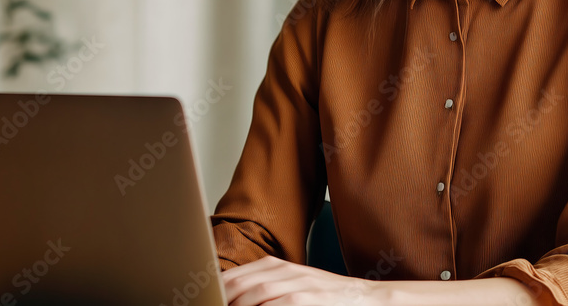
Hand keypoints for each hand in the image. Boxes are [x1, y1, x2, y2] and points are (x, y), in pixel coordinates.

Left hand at [222, 255, 378, 305]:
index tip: (204, 299)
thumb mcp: (293, 286)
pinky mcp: (307, 298)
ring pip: (256, 292)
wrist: (363, 297)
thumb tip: (234, 297)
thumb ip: (265, 288)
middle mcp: (284, 271)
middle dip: (221, 298)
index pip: (235, 276)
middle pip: (240, 283)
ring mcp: (296, 284)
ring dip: (237, 305)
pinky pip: (278, 303)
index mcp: (276, 266)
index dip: (216, 290)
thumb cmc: (324, 297)